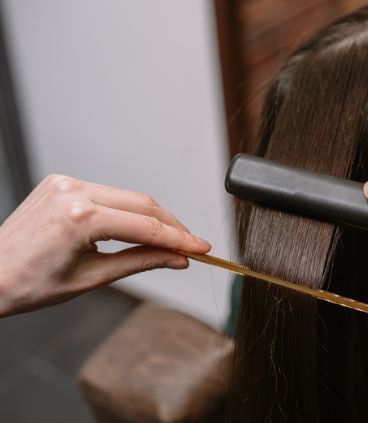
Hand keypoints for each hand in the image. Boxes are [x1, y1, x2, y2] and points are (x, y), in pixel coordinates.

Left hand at [0, 175, 210, 315]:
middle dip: (172, 225)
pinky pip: (108, 193)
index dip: (180, 238)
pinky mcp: (62, 182)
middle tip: (192, 246)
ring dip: (152, 217)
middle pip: (143, 204)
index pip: (146, 226)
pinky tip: (138, 227)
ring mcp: (66, 183)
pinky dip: (128, 210)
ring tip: (169, 240)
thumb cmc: (28, 284)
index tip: (202, 248)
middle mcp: (74, 192)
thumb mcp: (92, 278)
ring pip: (128, 196)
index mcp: (79, 218)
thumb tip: (177, 258)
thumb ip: (141, 261)